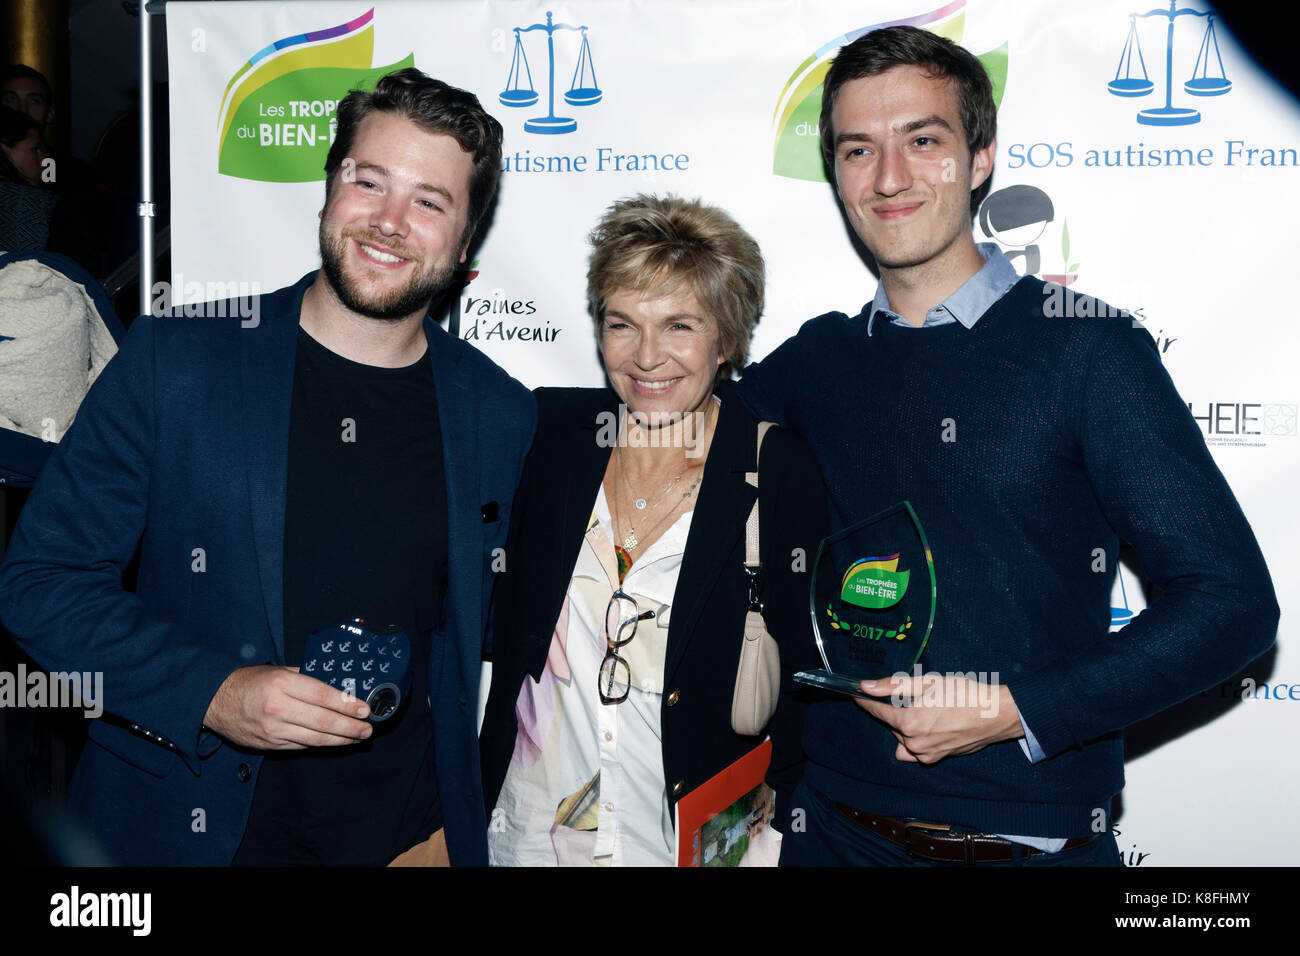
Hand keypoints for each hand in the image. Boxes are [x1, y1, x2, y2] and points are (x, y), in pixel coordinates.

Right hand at [203, 665, 372, 749]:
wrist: (214, 702)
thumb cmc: (249, 681)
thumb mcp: (277, 670)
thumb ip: (305, 676)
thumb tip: (337, 684)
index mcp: (281, 684)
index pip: (321, 696)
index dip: (346, 704)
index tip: (364, 709)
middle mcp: (278, 708)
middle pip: (322, 721)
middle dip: (350, 727)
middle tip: (368, 729)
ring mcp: (273, 730)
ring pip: (314, 738)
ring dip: (341, 740)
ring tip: (359, 737)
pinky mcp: (269, 745)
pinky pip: (302, 746)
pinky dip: (322, 745)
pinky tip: (336, 742)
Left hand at [853, 674, 1021, 764]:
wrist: (994, 714)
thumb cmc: (963, 694)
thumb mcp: (927, 682)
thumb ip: (893, 686)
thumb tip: (866, 687)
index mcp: (908, 722)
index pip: (877, 711)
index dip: (865, 701)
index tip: (856, 694)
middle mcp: (913, 742)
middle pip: (892, 725)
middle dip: (895, 711)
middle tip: (914, 698)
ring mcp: (925, 754)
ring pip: (902, 740)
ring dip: (905, 728)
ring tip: (925, 713)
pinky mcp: (937, 758)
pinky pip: (915, 752)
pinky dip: (915, 742)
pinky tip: (930, 728)